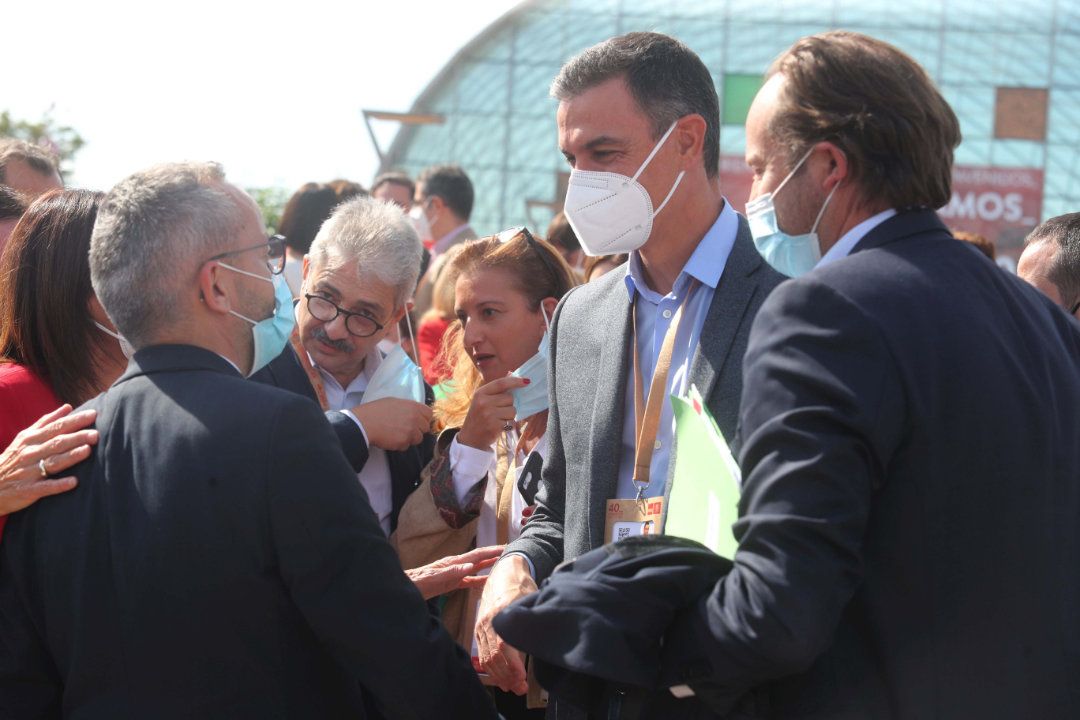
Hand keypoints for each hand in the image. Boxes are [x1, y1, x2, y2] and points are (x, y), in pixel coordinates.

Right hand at [0, 405, 97, 515]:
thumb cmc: (13, 458)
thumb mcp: (25, 437)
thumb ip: (47, 422)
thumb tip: (68, 407)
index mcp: (30, 439)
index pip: (55, 427)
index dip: (74, 421)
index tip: (93, 415)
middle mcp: (30, 453)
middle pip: (56, 443)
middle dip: (76, 438)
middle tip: (96, 434)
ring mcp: (28, 472)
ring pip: (52, 463)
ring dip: (70, 457)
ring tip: (87, 451)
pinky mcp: (27, 490)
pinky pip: (44, 487)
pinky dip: (58, 485)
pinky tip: (73, 482)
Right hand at [351, 398, 431, 451]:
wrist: (364, 423)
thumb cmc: (375, 411)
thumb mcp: (393, 402)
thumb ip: (407, 408)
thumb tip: (414, 413)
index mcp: (413, 406)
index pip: (429, 414)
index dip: (423, 419)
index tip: (417, 422)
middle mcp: (415, 418)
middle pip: (425, 428)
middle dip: (417, 430)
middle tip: (404, 429)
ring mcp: (410, 430)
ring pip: (417, 439)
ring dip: (409, 439)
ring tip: (396, 434)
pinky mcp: (404, 441)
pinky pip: (406, 446)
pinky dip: (400, 445)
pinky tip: (390, 439)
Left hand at [405, 545, 504, 599]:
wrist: (408, 588)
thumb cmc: (419, 582)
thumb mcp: (435, 577)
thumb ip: (452, 572)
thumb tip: (469, 566)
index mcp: (455, 562)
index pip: (477, 554)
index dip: (492, 550)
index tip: (506, 547)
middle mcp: (457, 565)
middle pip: (480, 558)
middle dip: (494, 554)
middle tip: (511, 551)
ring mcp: (455, 573)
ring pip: (477, 568)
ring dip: (490, 565)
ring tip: (503, 563)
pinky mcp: (452, 583)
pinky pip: (470, 580)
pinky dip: (480, 580)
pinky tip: (487, 582)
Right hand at [456, 376, 528, 449]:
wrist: (470, 438)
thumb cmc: (479, 416)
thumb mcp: (482, 400)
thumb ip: (497, 388)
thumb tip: (511, 374)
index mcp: (480, 393)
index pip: (501, 383)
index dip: (515, 381)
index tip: (527, 381)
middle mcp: (483, 402)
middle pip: (510, 398)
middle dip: (509, 404)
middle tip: (499, 411)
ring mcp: (489, 415)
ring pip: (513, 410)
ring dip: (509, 415)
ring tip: (498, 419)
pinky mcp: (494, 426)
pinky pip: (511, 421)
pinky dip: (508, 424)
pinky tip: (498, 426)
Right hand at [475, 554, 536, 694]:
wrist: (503, 572)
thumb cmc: (521, 585)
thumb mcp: (532, 599)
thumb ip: (534, 619)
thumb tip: (543, 641)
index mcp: (501, 613)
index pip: (503, 646)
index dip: (512, 665)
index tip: (523, 678)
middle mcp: (488, 622)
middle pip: (494, 657)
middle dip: (508, 676)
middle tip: (521, 688)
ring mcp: (481, 626)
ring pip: (487, 658)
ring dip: (500, 676)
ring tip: (513, 687)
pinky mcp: (479, 630)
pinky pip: (483, 654)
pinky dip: (491, 670)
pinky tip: (501, 679)